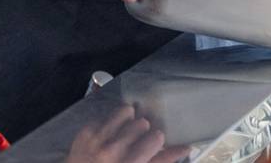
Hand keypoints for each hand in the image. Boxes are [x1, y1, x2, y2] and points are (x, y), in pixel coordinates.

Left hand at [66, 104, 188, 162]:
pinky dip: (112, 123)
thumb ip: (160, 162)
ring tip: (125, 134)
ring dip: (129, 122)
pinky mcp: (85, 132)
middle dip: (144, 133)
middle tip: (138, 144)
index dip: (161, 142)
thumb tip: (185, 148)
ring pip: (126, 112)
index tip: (162, 144)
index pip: (156, 141)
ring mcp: (96, 141)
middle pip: (142, 125)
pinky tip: (110, 135)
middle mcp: (112, 154)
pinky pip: (107, 114)